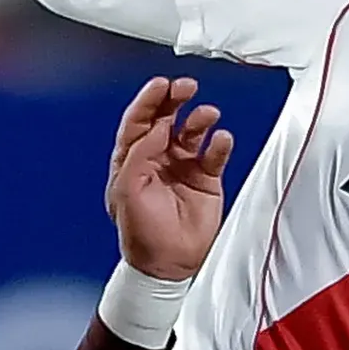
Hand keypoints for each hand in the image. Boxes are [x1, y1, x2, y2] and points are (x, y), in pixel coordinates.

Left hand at [104, 75, 232, 280]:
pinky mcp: (205, 179)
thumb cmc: (141, 233)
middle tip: (186, 86)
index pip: (138, 122)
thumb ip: (140, 155)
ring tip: (208, 114)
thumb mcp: (127, 191)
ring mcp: (182, 167)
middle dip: (175, 99)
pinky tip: (220, 139)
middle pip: (166, 119)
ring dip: (200, 119)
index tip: (160, 84)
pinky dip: (219, 144)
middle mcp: (157, 159)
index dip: (148, 101)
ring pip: (192, 131)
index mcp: (132, 160)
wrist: (168, 265)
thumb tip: (158, 127)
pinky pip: (214, 154)